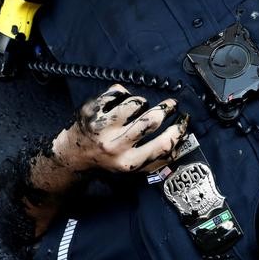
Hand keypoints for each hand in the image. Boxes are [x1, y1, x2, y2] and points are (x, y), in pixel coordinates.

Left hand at [56, 84, 188, 172]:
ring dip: (141, 102)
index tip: (183, 120)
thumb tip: (181, 141)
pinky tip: (120, 102)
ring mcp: (102, 127)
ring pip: (135, 103)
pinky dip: (123, 93)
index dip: (179, 129)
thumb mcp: (132, 167)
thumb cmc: (108, 159)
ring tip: (139, 107)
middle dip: (166, 108)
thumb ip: (157, 159)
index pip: (162, 144)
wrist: (74, 155)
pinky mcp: (92, 111)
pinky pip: (117, 92)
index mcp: (129, 162)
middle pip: (151, 120)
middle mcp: (115, 146)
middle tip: (170, 105)